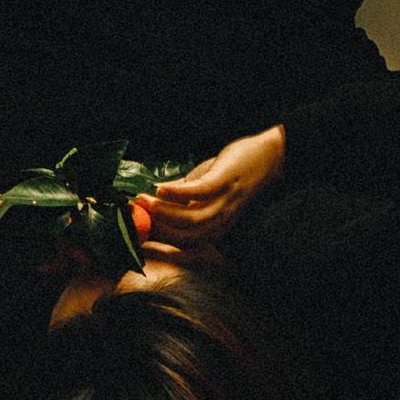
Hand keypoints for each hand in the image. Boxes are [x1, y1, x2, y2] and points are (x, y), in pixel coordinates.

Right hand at [135, 126, 284, 248]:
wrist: (267, 155)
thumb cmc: (233, 171)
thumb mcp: (204, 187)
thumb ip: (180, 196)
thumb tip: (150, 198)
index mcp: (214, 228)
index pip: (182, 244)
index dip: (157, 241)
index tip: (133, 234)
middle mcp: (220, 222)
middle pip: (185, 237)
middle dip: (157, 229)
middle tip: (133, 215)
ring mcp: (224, 203)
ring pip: (192, 219)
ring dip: (164, 213)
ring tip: (143, 202)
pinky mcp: (226, 182)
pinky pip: (201, 193)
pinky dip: (179, 194)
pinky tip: (160, 189)